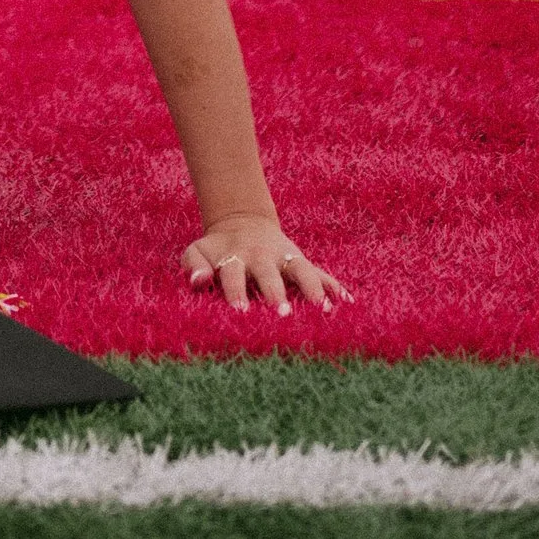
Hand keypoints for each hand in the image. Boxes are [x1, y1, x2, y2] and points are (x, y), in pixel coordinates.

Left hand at [183, 214, 349, 313]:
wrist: (242, 223)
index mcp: (234, 257)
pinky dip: (333, 287)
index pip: (233, 275)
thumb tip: (198, 281)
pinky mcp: (302, 262)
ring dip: (311, 289)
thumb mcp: (198, 251)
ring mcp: (285, 259)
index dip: (236, 292)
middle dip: (276, 294)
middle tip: (283, 314)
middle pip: (269, 275)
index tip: (240, 311)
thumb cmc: (217, 250)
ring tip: (322, 310)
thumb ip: (193, 265)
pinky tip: (346, 303)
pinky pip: (321, 274)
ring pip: (302, 271)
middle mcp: (262, 258)